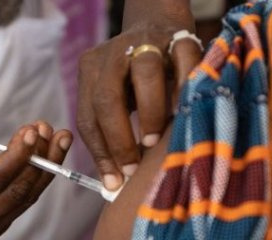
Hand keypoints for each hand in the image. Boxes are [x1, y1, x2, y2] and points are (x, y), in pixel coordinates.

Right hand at [0, 93, 71, 239]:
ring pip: (27, 197)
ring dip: (48, 165)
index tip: (31, 131)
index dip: (14, 156)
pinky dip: (43, 175)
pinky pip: (27, 200)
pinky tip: (53, 152)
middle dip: (36, 158)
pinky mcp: (1, 229)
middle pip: (15, 192)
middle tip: (47, 129)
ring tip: (59, 137)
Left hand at [77, 1, 201, 189]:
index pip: (88, 117)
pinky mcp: (178, 37)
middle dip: (119, 139)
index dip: (100, 153)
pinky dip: (184, 88)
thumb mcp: (118, 99)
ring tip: (152, 142)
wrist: (157, 24)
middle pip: (107, 97)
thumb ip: (114, 131)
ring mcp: (146, 42)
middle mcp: (113, 54)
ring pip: (145, 74)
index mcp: (91, 70)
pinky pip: (183, 62)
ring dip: (149, 113)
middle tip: (132, 167)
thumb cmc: (136, 79)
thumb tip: (116, 183)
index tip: (114, 182)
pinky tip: (182, 113)